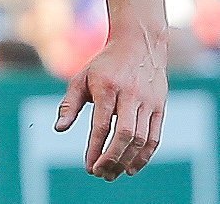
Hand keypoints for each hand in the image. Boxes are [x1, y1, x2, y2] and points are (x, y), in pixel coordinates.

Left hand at [55, 30, 167, 179]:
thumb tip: (59, 129)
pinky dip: (144, 155)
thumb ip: (69, 104)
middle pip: (124, 134)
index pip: (101, 124)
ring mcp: (147, 102)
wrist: (138, 45)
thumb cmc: (104, 66)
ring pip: (140, 138)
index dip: (95, 148)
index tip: (88, 166)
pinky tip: (131, 167)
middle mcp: (130, 95)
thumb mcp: (81, 78)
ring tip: (113, 174)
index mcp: (106, 87)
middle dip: (112, 158)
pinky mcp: (160, 108)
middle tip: (101, 175)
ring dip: (127, 160)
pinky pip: (154, 137)